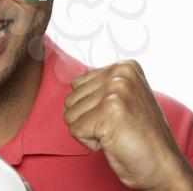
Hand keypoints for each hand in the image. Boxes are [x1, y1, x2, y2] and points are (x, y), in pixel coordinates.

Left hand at [64, 60, 192, 189]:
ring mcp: (115, 90)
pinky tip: (112, 141)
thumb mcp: (124, 97)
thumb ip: (101, 85)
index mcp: (124, 67)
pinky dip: (89, 142)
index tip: (114, 115)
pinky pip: (75, 129)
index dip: (89, 107)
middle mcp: (120, 73)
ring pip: (70, 113)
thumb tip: (71, 88)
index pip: (77, 83)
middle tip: (114, 126)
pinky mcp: (108, 110)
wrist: (162, 164)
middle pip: (71, 98)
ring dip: (88, 130)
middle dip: (87, 118)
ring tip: (114, 132)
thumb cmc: (140, 134)